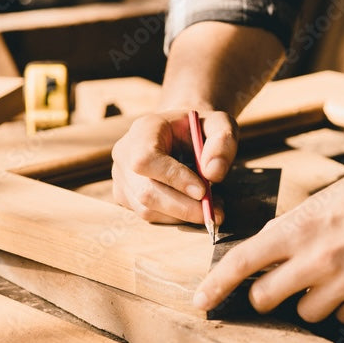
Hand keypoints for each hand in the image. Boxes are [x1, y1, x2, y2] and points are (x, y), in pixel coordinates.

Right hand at [112, 110, 237, 223]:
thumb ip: (222, 142)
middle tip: (214, 212)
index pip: (146, 159)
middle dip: (184, 207)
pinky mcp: (126, 197)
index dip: (173, 178)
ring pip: (147, 209)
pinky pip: (150, 216)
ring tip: (211, 207)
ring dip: (183, 215)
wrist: (183, 134)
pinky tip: (195, 207)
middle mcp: (125, 154)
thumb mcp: (220, 124)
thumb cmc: (202, 128)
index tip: (203, 190)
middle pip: (145, 192)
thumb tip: (213, 174)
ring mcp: (121, 178)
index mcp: (144, 129)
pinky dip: (176, 218)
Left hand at [193, 147, 343, 322]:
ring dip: (312, 300)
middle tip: (281, 285)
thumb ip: (292, 230)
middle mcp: (318, 259)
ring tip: (337, 272)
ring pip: (307, 314)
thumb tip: (267, 254)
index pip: (242, 263)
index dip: (215, 286)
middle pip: (265, 299)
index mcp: (299, 228)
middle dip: (267, 295)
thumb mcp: (323, 200)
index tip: (200, 301)